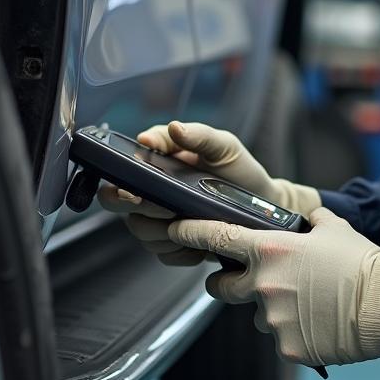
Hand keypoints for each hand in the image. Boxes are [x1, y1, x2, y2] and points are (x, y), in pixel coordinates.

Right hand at [97, 120, 319, 263]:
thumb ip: (199, 135)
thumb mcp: (224, 146)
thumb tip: (174, 127)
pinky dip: (181, 250)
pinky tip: (200, 242)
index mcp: (158, 161)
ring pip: (140, 230)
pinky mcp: (172, 243)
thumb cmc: (239, 170)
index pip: (122, 168)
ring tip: (193, 224)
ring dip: (163, 232)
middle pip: (117, 201)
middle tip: (168, 209)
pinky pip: (163, 253)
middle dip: (138, 208)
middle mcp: (151, 189)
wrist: (263, 206)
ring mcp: (159, 217)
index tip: (139, 189)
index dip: (121, 180)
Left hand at [168, 206, 379, 366]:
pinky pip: (282, 339)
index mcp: (270, 250)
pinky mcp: (287, 347)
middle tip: (247, 283)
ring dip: (274, 310)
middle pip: (221, 288)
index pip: (218, 238)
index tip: (174, 230)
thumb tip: (308, 215)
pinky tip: (320, 325)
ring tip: (310, 305)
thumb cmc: (360, 262)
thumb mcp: (333, 228)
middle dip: (226, 285)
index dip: (191, 234)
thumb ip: (311, 221)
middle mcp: (263, 284)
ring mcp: (272, 319)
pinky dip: (296, 333)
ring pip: (258, 316)